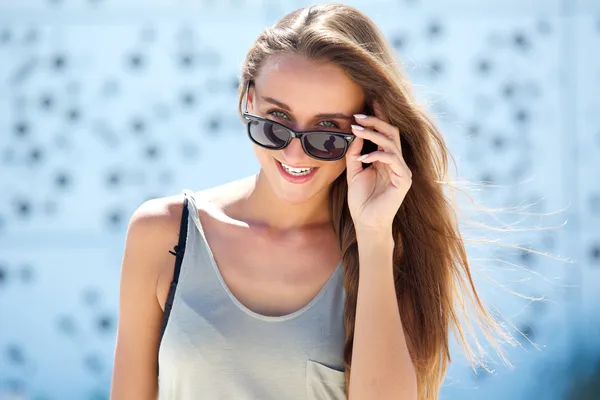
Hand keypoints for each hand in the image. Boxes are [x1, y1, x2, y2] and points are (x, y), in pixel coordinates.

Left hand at [345, 100, 411, 233]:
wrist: (367, 223)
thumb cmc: (361, 201)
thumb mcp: (354, 172)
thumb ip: (355, 154)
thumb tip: (355, 134)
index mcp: (386, 159)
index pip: (385, 133)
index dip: (379, 117)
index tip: (369, 103)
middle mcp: (396, 162)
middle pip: (391, 133)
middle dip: (375, 121)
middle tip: (357, 116)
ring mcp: (402, 170)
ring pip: (391, 143)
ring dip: (373, 135)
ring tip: (356, 131)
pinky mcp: (403, 180)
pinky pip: (392, 160)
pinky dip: (377, 156)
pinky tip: (362, 159)